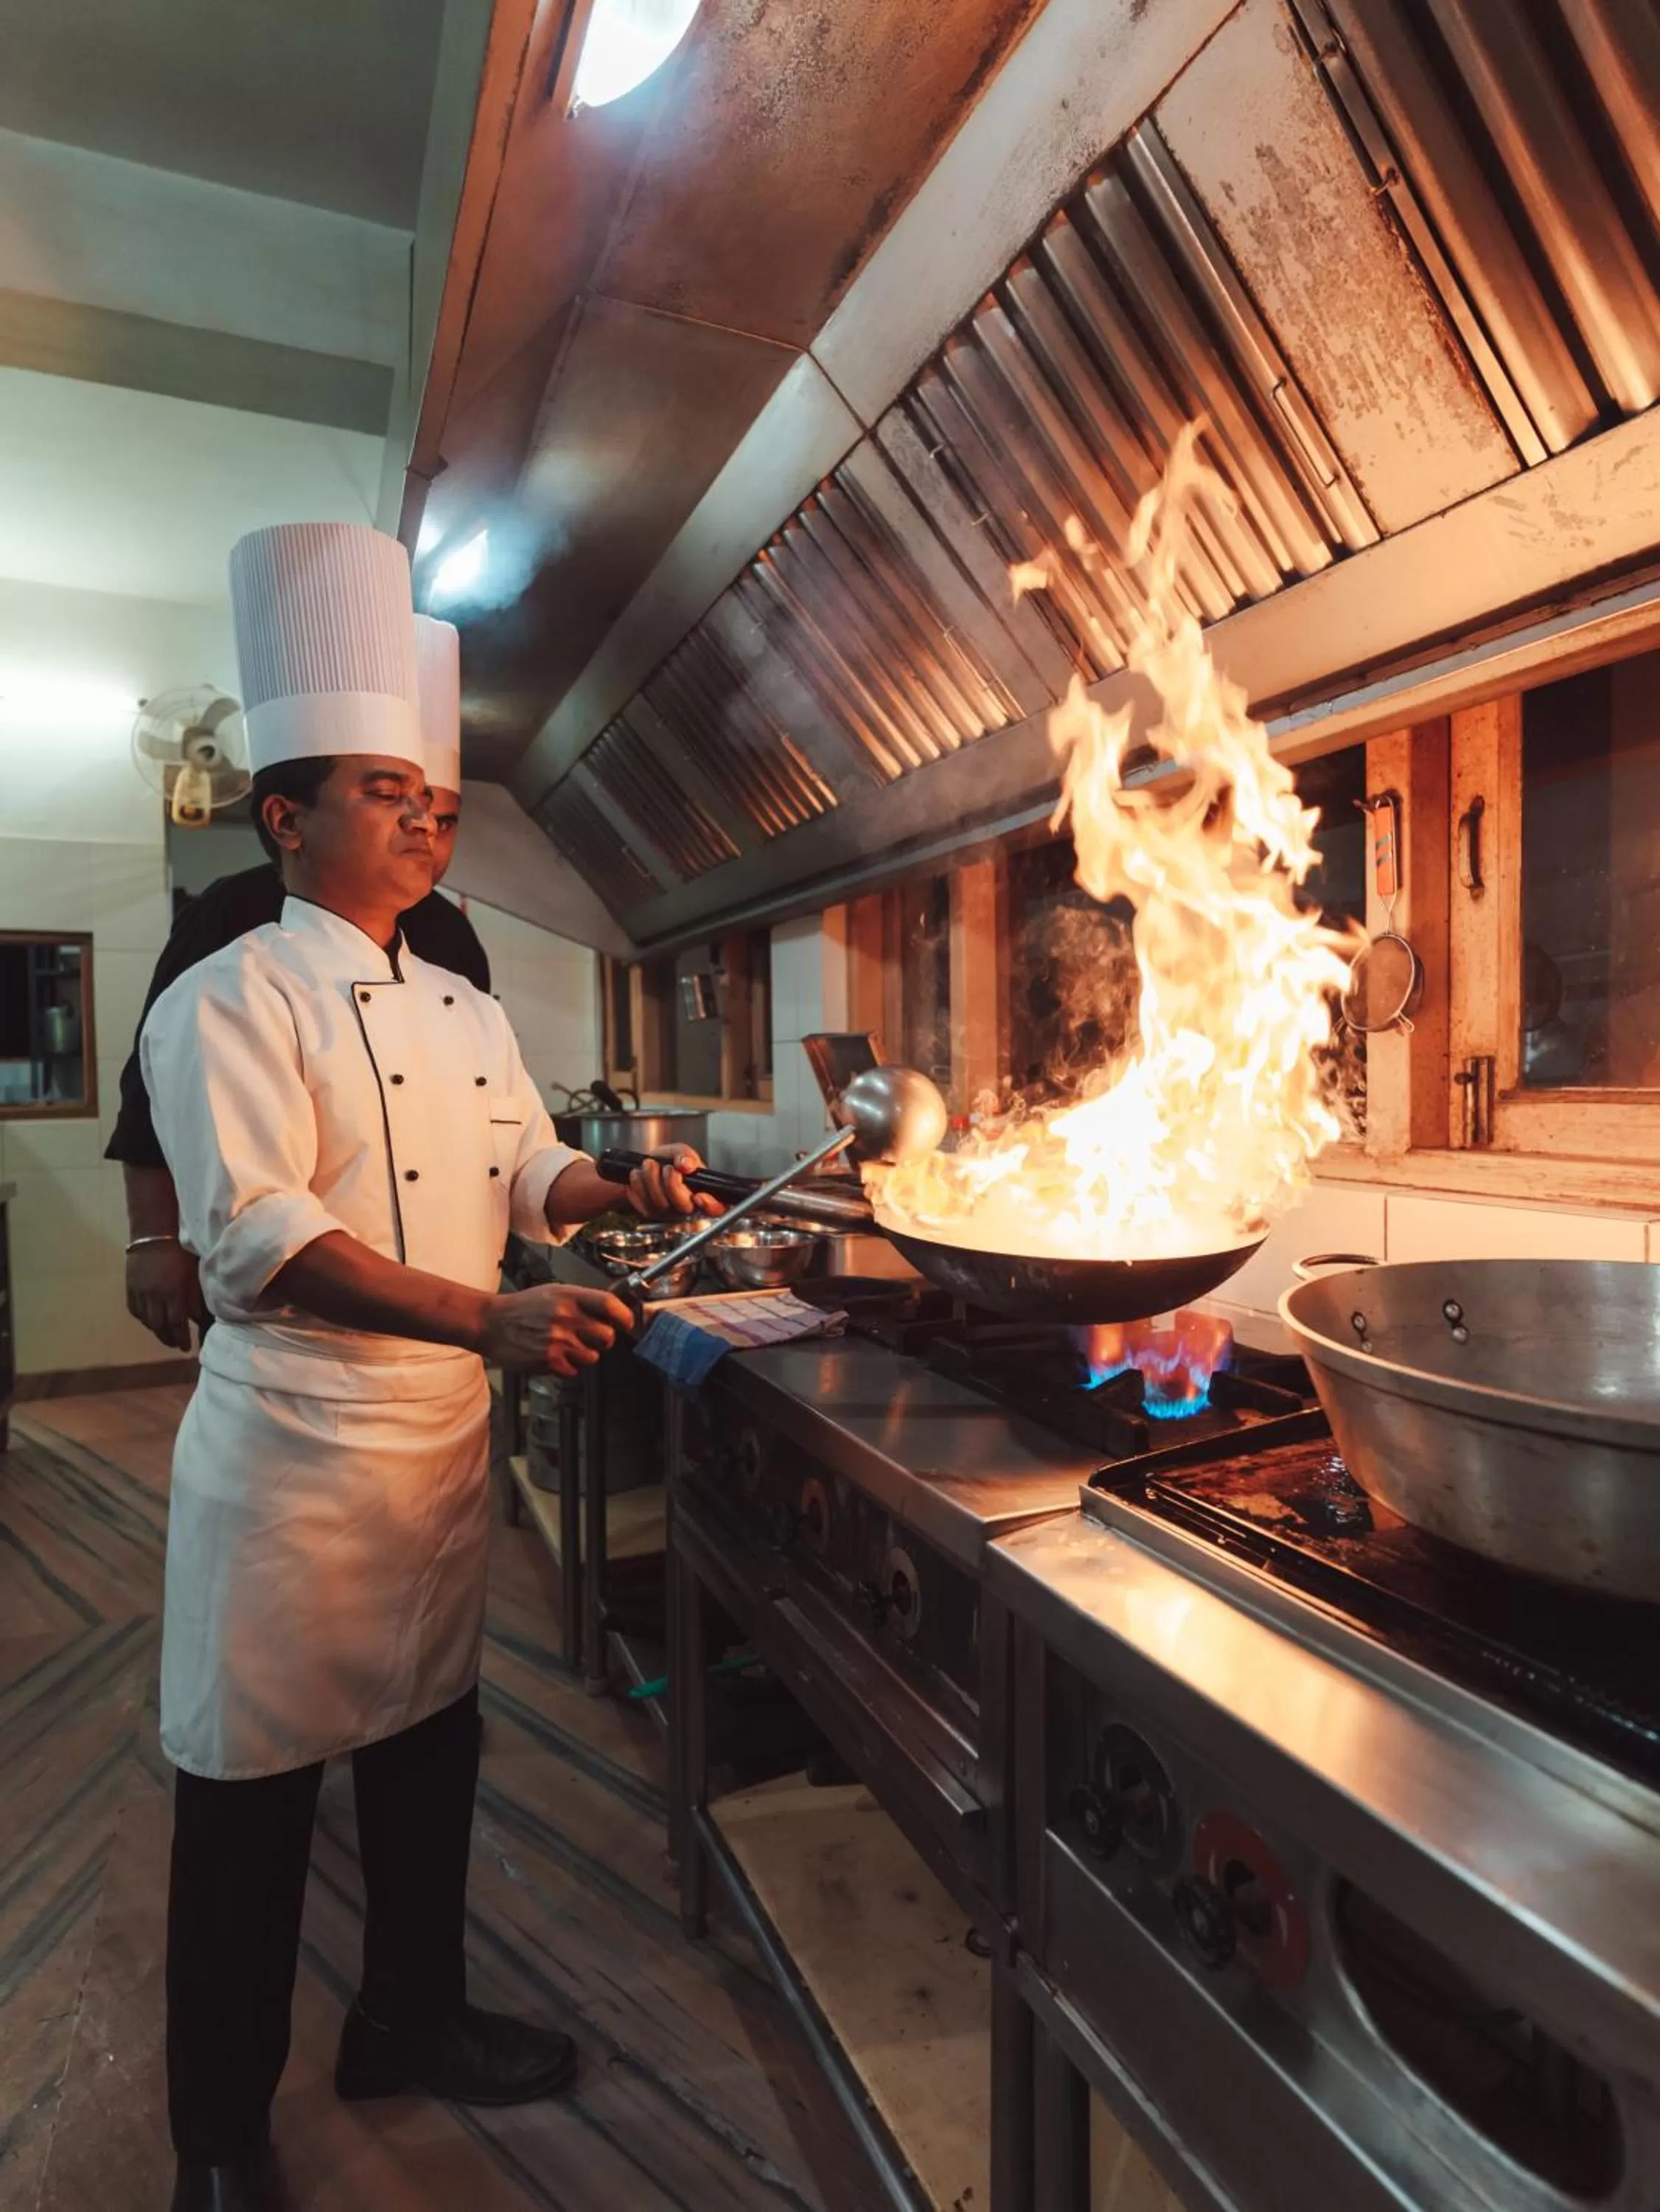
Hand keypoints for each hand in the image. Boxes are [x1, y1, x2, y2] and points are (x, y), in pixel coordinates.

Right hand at [126, 1239, 205, 1351]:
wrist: (153, 1234)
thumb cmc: (180, 1252)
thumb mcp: (192, 1274)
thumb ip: (195, 1298)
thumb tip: (199, 1320)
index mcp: (172, 1291)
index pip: (176, 1323)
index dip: (181, 1338)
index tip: (186, 1348)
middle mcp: (154, 1295)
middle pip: (159, 1326)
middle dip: (169, 1338)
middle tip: (176, 1345)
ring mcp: (139, 1292)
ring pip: (146, 1320)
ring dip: (156, 1331)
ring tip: (165, 1336)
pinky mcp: (130, 1287)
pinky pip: (135, 1310)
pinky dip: (143, 1319)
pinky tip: (151, 1322)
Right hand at [481, 1283, 635, 1375]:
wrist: (490, 1322)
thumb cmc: (523, 1307)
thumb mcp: (554, 1292)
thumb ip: (581, 1300)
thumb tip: (612, 1310)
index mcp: (569, 1296)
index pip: (609, 1304)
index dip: (624, 1316)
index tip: (627, 1323)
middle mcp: (566, 1317)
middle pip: (607, 1336)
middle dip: (603, 1340)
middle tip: (591, 1337)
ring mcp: (558, 1340)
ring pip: (592, 1356)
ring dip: (583, 1355)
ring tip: (565, 1346)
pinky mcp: (549, 1360)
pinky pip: (573, 1370)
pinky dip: (566, 1367)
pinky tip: (552, 1355)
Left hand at [626, 1144, 723, 1222]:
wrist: (642, 1165)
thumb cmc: (665, 1160)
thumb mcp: (679, 1151)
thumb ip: (686, 1154)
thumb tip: (686, 1164)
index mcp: (702, 1191)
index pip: (717, 1208)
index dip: (711, 1205)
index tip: (699, 1196)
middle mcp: (687, 1206)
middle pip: (685, 1206)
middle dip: (672, 1183)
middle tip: (666, 1167)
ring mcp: (668, 1213)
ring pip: (661, 1204)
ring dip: (651, 1179)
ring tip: (649, 1164)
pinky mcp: (650, 1213)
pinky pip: (643, 1203)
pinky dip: (638, 1184)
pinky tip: (639, 1174)